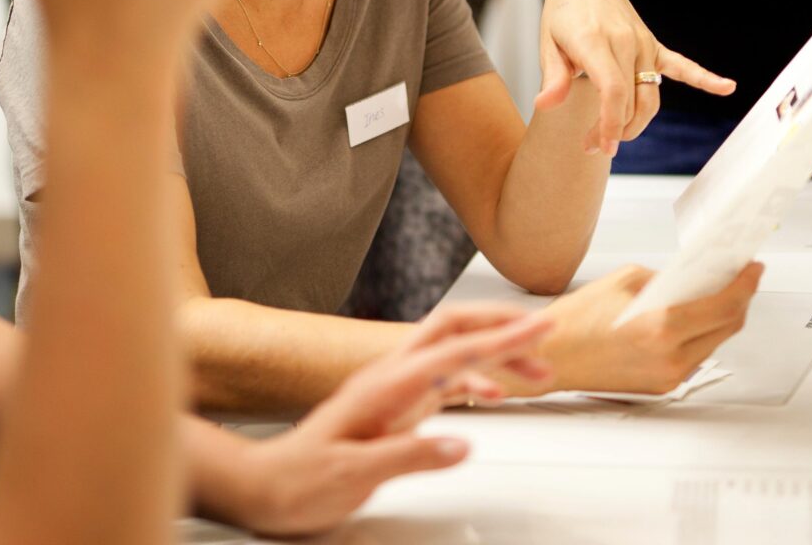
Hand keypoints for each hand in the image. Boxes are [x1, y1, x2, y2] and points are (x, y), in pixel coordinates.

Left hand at [225, 305, 553, 536]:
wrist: (267, 487)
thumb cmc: (300, 479)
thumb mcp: (354, 473)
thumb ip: (409, 456)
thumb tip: (461, 445)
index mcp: (385, 385)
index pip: (455, 350)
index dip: (501, 338)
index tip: (540, 328)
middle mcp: (390, 378)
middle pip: (454, 330)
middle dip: (501, 325)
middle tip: (544, 332)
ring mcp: (393, 391)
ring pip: (453, 354)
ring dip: (495, 355)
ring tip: (536, 370)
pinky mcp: (394, 408)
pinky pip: (444, 382)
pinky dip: (476, 381)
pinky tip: (493, 395)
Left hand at [532, 0, 734, 155]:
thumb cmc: (562, 18)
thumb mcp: (547, 43)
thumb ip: (552, 76)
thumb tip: (545, 106)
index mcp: (595, 41)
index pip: (612, 92)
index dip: (609, 124)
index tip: (600, 148)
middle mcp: (625, 42)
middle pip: (632, 100)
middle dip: (614, 130)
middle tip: (592, 147)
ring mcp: (643, 43)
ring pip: (650, 94)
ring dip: (637, 122)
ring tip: (615, 138)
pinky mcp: (653, 45)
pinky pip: (681, 65)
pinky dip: (705, 77)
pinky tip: (727, 87)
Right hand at [537, 262, 761, 395]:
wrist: (553, 356)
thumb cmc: (577, 321)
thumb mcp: (625, 281)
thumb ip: (666, 279)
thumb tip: (695, 278)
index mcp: (661, 326)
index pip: (725, 305)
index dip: (746, 284)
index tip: (753, 269)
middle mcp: (670, 356)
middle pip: (728, 326)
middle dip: (740, 298)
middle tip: (740, 278)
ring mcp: (669, 375)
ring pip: (715, 342)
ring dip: (721, 317)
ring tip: (717, 294)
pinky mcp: (663, 386)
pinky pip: (695, 356)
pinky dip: (700, 334)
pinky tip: (694, 317)